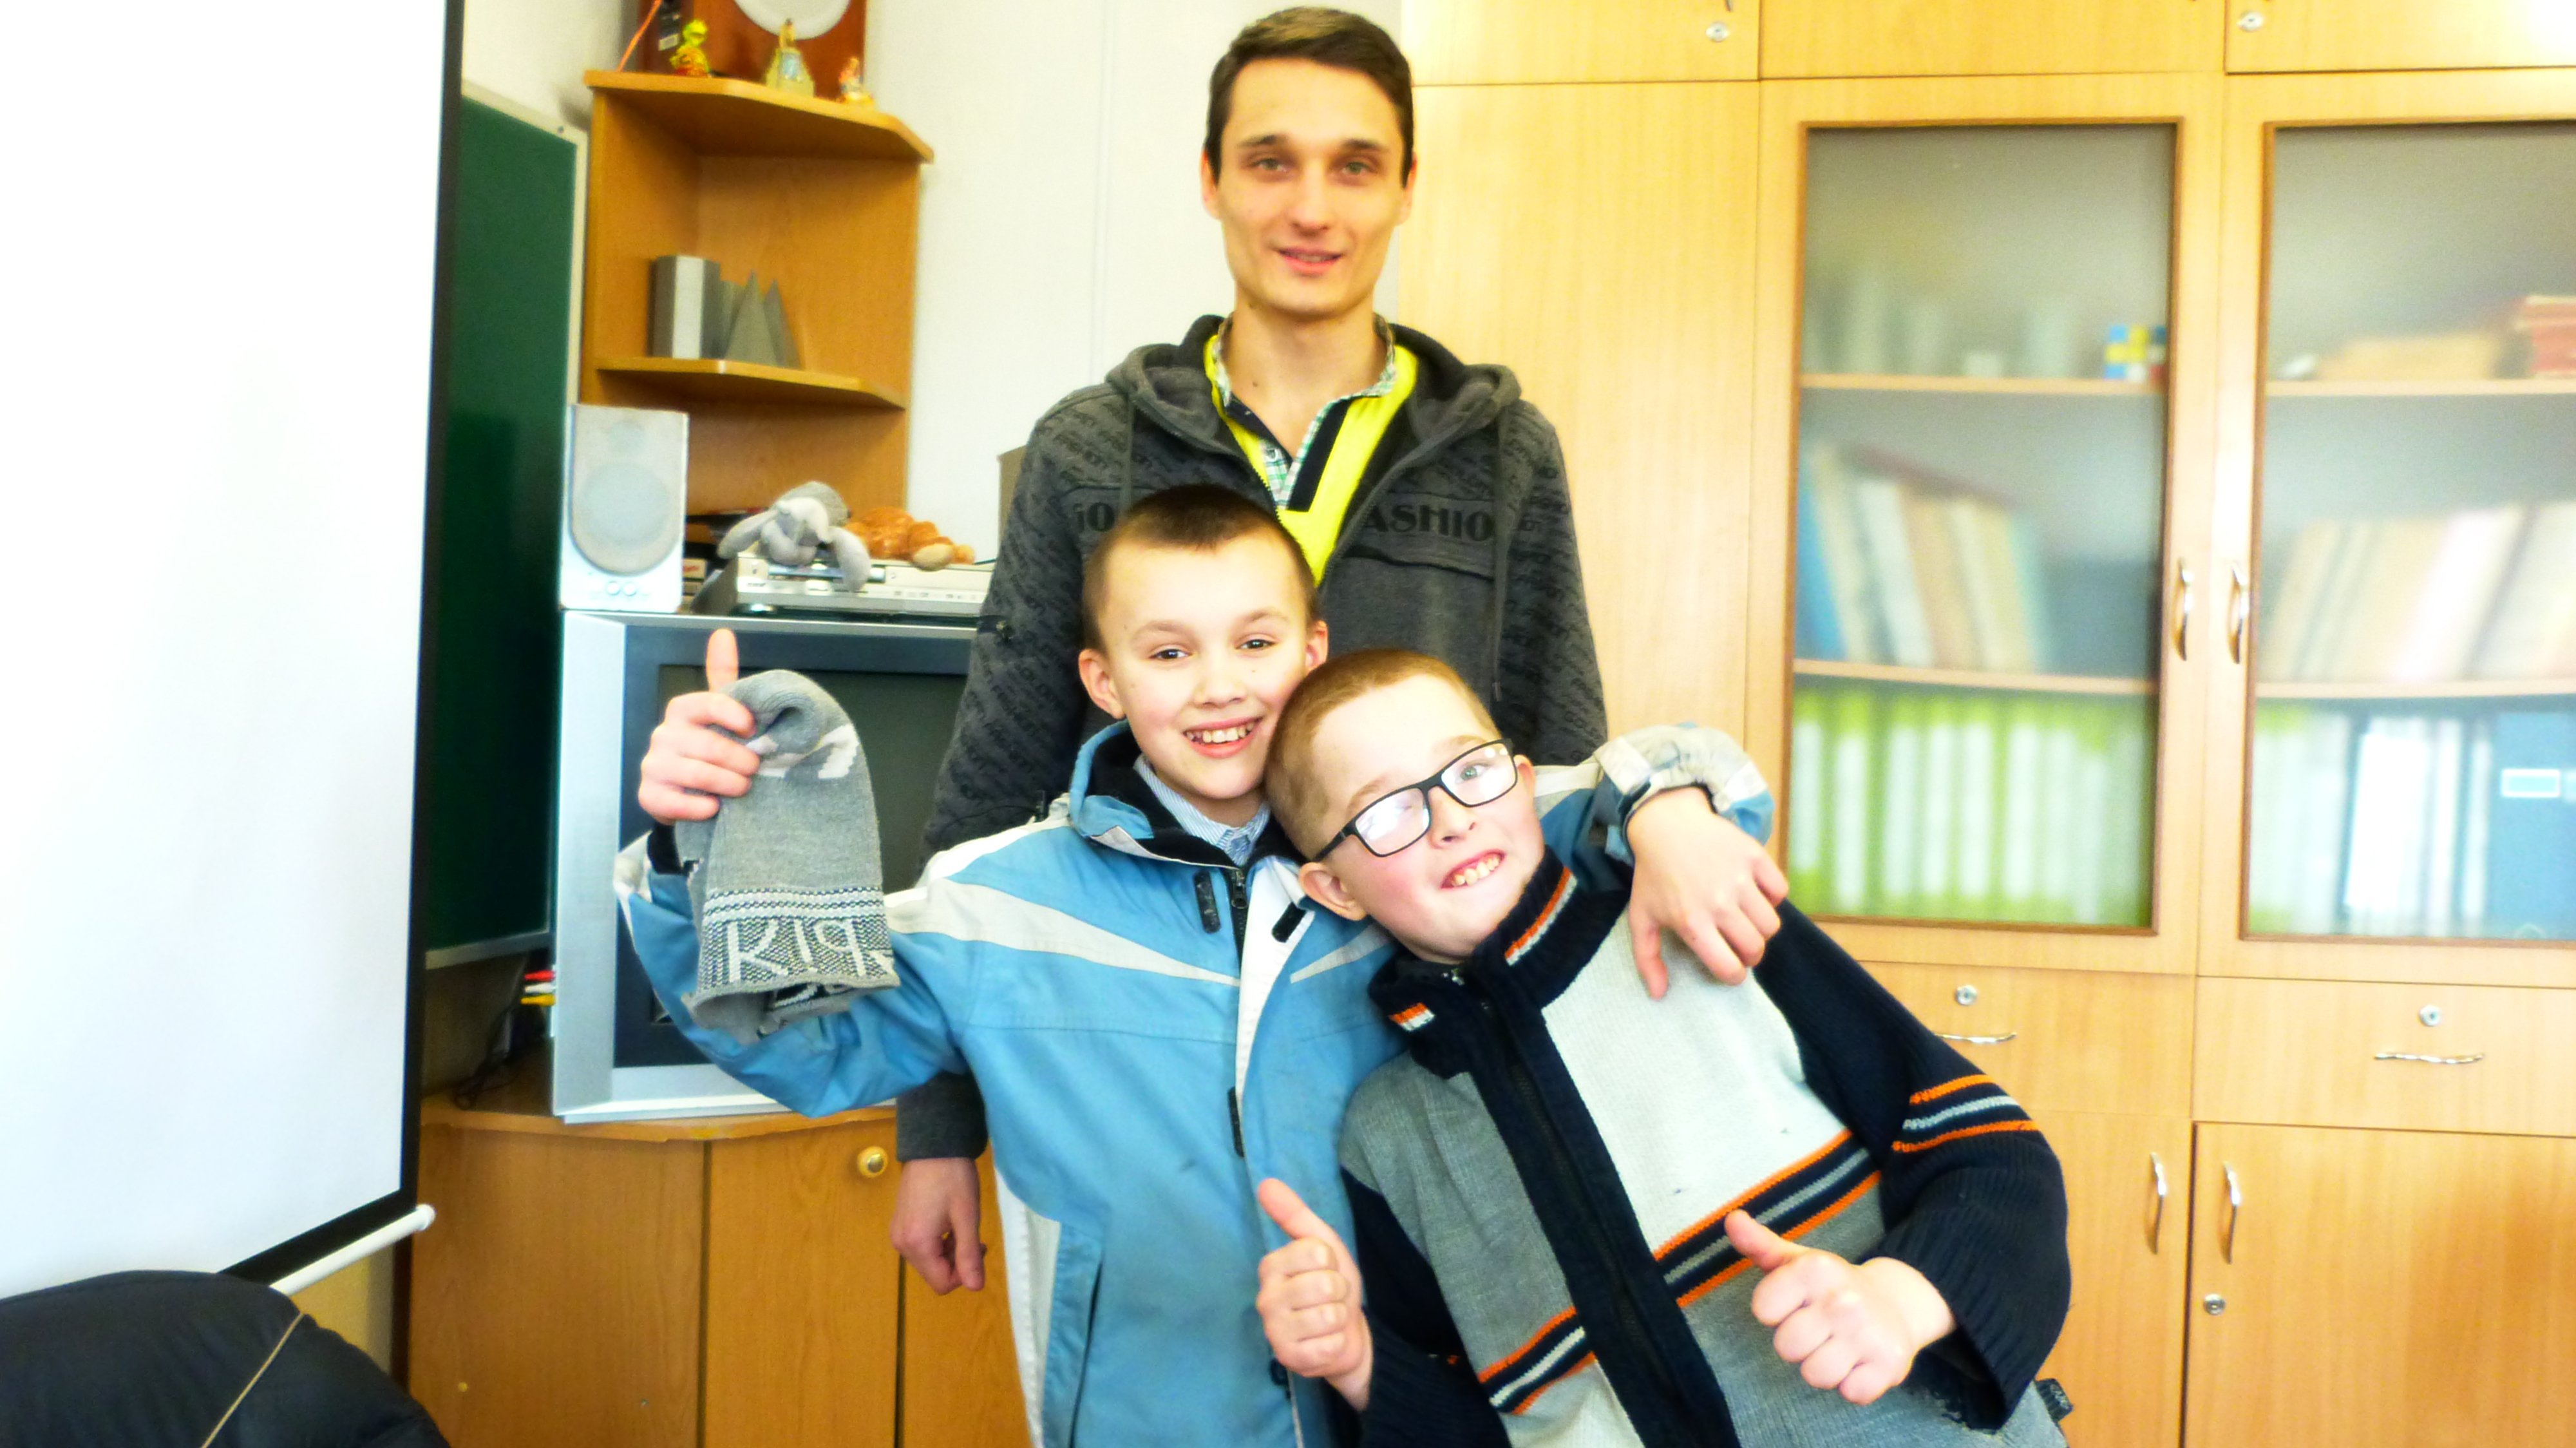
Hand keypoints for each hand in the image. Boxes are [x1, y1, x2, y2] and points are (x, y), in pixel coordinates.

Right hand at [636, 628, 760, 825]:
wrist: (691, 794)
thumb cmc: (713, 750)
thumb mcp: (722, 715)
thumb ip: (724, 677)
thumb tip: (723, 633)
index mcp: (683, 709)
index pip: (709, 702)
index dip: (735, 716)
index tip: (753, 729)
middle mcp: (663, 734)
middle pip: (710, 745)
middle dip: (741, 760)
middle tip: (755, 769)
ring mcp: (652, 765)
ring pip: (698, 774)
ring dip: (729, 784)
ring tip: (742, 788)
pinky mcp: (649, 796)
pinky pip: (677, 803)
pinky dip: (702, 807)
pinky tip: (715, 807)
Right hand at [890, 1156, 986, 1292]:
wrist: (933, 1145)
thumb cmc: (953, 1178)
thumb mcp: (967, 1217)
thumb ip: (969, 1255)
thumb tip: (976, 1289)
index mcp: (917, 1244)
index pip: (941, 1284)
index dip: (964, 1275)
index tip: (978, 1248)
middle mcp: (901, 1244)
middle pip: (933, 1273)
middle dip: (956, 1262)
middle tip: (972, 1235)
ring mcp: (897, 1234)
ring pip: (928, 1261)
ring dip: (948, 1251)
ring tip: (960, 1224)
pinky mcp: (899, 1224)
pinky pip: (920, 1246)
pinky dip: (938, 1242)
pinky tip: (947, 1220)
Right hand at [1255, 1179, 1372, 1409]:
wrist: (1346, 1336)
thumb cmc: (1331, 1286)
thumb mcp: (1323, 1246)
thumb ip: (1295, 1215)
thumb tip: (1266, 1183)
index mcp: (1271, 1266)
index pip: (1316, 1251)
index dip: (1331, 1262)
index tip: (1324, 1271)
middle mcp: (1265, 1298)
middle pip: (1325, 1284)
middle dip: (1339, 1292)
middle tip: (1329, 1299)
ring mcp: (1274, 1331)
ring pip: (1329, 1315)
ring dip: (1339, 1319)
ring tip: (1328, 1321)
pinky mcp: (1288, 1359)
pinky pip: (1329, 1345)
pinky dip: (1336, 1344)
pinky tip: (1325, 1343)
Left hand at [1624, 790, 1788, 995]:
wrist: (1666, 823)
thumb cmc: (1654, 874)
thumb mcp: (1641, 917)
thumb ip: (1648, 958)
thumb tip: (1658, 995)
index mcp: (1692, 923)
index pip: (1730, 968)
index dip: (1734, 975)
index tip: (1731, 967)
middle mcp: (1720, 903)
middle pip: (1756, 948)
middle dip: (1750, 953)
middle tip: (1738, 943)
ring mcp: (1740, 879)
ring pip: (1771, 924)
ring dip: (1761, 927)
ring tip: (1746, 919)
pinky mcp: (1754, 857)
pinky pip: (1780, 890)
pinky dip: (1772, 896)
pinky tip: (1754, 892)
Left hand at [1725, 1211, 1953, 1404]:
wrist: (1897, 1302)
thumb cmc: (1831, 1287)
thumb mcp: (1797, 1261)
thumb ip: (1759, 1243)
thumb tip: (1732, 1219)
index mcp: (1815, 1270)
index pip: (1763, 1309)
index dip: (1775, 1312)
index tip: (1796, 1303)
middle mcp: (1843, 1299)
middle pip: (1786, 1347)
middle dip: (1798, 1344)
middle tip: (1819, 1328)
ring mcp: (1869, 1332)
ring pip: (1815, 1374)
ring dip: (1824, 1367)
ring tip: (1839, 1345)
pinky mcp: (1890, 1364)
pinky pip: (1851, 1392)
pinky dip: (1853, 1384)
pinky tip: (1861, 1361)